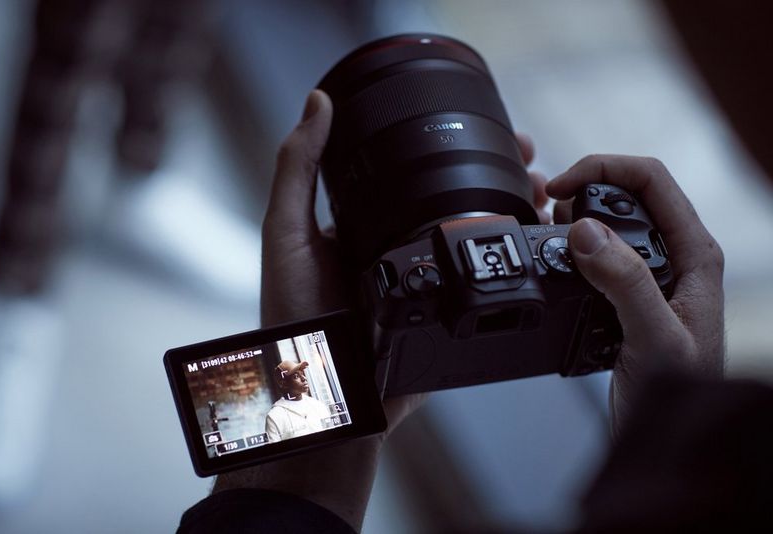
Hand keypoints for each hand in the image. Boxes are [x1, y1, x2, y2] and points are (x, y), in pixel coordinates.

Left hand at [214, 91, 549, 528]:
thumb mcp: (286, 234)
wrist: (324, 399)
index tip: (479, 124)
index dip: (444, 145)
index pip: (408, 172)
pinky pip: (482, 282)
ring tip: (543, 190)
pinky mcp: (446, 314)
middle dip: (495, 172)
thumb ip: (298, 170)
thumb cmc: (293, 318)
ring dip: (513, 210)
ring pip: (474, 237)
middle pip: (452, 199)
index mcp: (361, 224)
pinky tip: (538, 241)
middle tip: (530, 154)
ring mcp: (424, 281)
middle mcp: (395, 248)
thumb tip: (319, 102)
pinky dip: (512, 261)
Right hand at [547, 156, 724, 433]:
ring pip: (610, 220)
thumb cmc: (682, 395)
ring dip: (573, 214)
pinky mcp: (627, 292)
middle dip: (583, 187)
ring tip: (544, 225)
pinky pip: (596, 252)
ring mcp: (651, 273)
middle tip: (546, 208)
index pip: (652, 180)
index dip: (603, 169)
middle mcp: (675, 257)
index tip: (560, 188)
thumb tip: (585, 231)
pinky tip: (553, 256)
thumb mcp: (653, 337)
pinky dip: (570, 244)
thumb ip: (624, 281)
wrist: (671, 438)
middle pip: (628, 191)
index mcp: (695, 255)